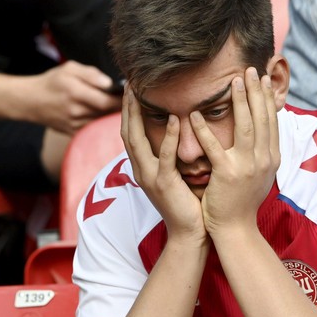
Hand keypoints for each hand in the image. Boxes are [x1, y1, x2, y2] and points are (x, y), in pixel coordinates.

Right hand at [26, 61, 120, 132]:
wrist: (30, 101)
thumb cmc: (52, 82)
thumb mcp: (70, 69)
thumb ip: (91, 74)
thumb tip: (110, 83)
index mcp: (75, 92)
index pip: (107, 101)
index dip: (121, 99)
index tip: (130, 93)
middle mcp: (75, 111)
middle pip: (107, 113)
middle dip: (119, 107)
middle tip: (129, 100)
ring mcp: (73, 124)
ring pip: (101, 122)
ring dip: (111, 116)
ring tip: (118, 106)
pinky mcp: (72, 133)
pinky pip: (93, 129)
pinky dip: (101, 123)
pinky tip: (105, 116)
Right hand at [121, 88, 206, 244]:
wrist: (189, 233)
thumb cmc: (187, 202)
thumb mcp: (174, 173)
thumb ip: (171, 153)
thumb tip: (176, 128)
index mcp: (143, 166)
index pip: (130, 132)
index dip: (128, 110)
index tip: (130, 88)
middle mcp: (141, 169)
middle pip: (127, 131)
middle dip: (126, 107)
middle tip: (129, 83)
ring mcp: (150, 177)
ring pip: (137, 141)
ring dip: (137, 115)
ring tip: (139, 93)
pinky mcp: (165, 184)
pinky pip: (164, 157)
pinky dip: (166, 137)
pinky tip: (172, 119)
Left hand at [196, 68, 279, 235]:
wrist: (237, 230)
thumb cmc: (244, 200)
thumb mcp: (261, 173)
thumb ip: (262, 151)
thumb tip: (264, 129)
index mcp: (272, 157)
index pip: (271, 120)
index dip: (267, 98)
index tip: (263, 78)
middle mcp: (264, 159)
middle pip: (262, 117)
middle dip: (256, 91)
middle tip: (251, 69)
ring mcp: (247, 166)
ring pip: (245, 126)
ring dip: (240, 101)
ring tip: (233, 81)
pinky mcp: (227, 174)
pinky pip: (214, 147)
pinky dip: (204, 130)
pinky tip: (196, 114)